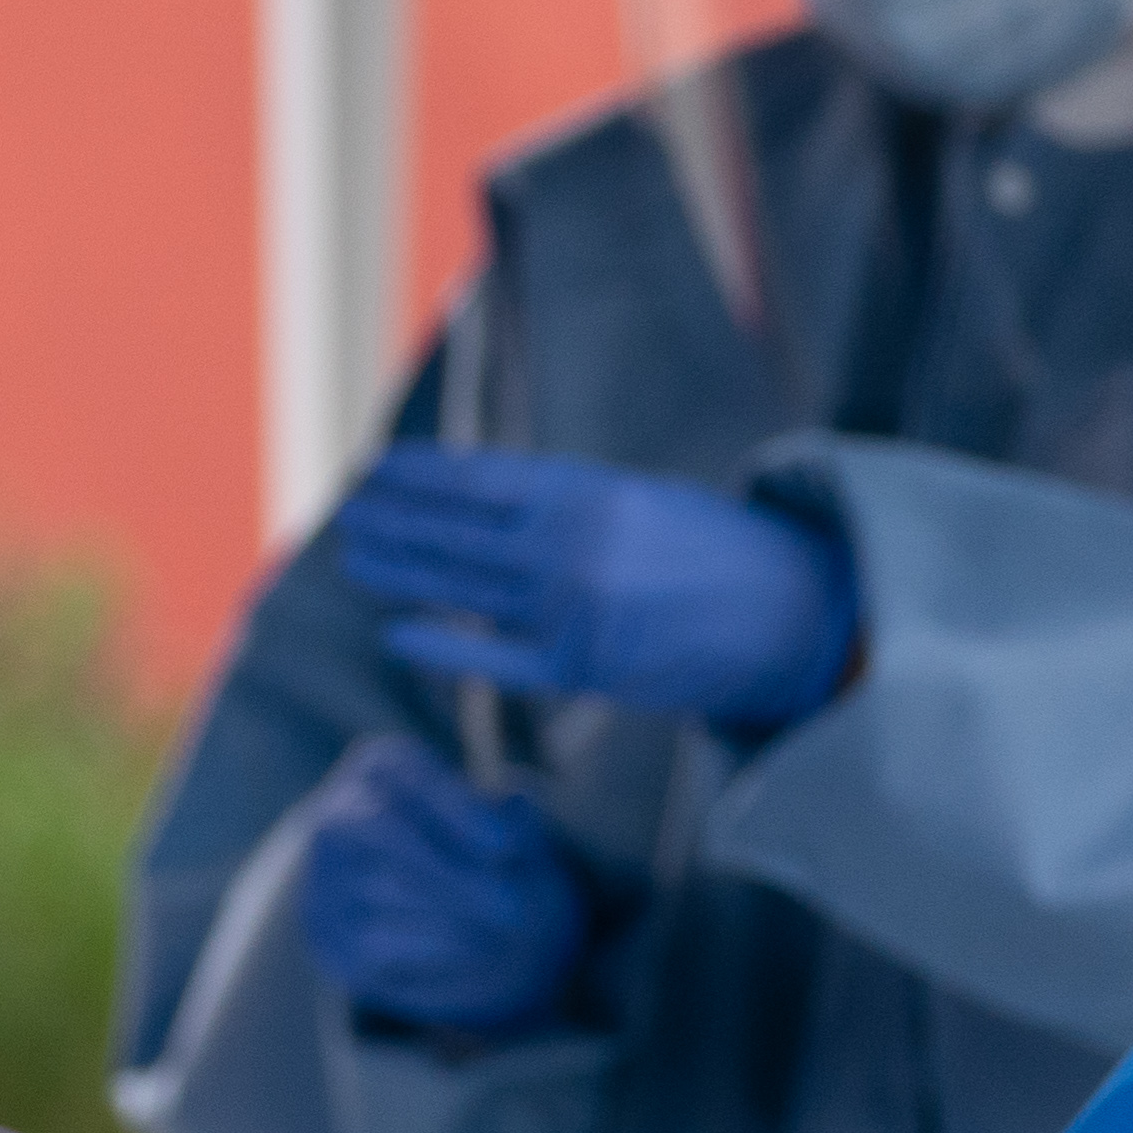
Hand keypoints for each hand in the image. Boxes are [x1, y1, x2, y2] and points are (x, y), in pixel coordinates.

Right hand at [296, 736, 589, 1036]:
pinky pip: (381, 942)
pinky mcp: (331, 935)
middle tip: (513, 907)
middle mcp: (337, 815)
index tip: (504, 844)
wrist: (400, 894)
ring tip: (501, 923)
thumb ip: (506, 813)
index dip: (456, 810)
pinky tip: (473, 945)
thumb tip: (515, 803)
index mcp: (381, 766)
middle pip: (387, 837)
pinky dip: (437, 946)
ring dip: (456, 915)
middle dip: (454, 875)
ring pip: (388, 894)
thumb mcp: (490, 819)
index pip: (407, 777)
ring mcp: (324, 878)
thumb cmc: (459, 843)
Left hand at [334, 442, 857, 732]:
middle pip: (458, 530)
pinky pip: (494, 656)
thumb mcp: (636, 501)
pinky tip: (397, 630)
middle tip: (346, 510)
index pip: (481, 480)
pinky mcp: (581, 664)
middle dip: (396, 519)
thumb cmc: (709, 551)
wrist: (787, 614)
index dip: (421, 476)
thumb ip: (564, 502)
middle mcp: (572, 545)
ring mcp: (573, 606)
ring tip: (354, 554)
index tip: (376, 468)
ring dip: (403, 568)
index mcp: (588, 493)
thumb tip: (486, 499)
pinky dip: (442, 642)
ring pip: (464, 585)